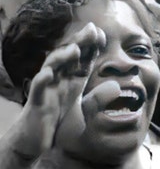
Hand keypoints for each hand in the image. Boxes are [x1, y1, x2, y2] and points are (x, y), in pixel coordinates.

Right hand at [10, 23, 104, 160]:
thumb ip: (97, 97)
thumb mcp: (79, 106)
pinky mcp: (36, 102)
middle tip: (92, 30)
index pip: (80, 59)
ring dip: (62, 57)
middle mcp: (57, 80)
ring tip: (75, 49)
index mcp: (69, 80)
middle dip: (79, 43)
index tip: (102, 33)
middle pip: (67, 58)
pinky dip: (42, 80)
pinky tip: (49, 73)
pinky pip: (37, 89)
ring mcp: (45, 89)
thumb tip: (116, 87)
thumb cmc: (55, 119)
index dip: (90, 46)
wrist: (34, 138)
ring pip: (51, 68)